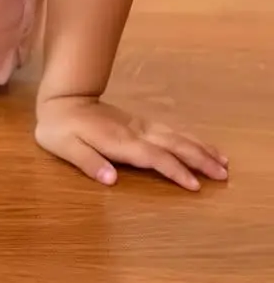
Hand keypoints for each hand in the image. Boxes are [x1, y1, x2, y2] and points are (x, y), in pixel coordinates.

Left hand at [35, 93, 228, 189]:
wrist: (61, 97)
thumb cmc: (59, 127)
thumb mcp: (64, 147)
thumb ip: (87, 161)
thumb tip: (110, 179)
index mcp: (118, 141)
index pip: (152, 156)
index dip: (173, 170)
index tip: (195, 185)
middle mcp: (134, 132)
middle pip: (172, 144)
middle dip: (198, 159)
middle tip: (223, 175)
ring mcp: (139, 125)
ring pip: (175, 135)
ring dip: (199, 148)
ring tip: (223, 162)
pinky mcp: (139, 123)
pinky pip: (170, 131)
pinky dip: (190, 139)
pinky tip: (202, 146)